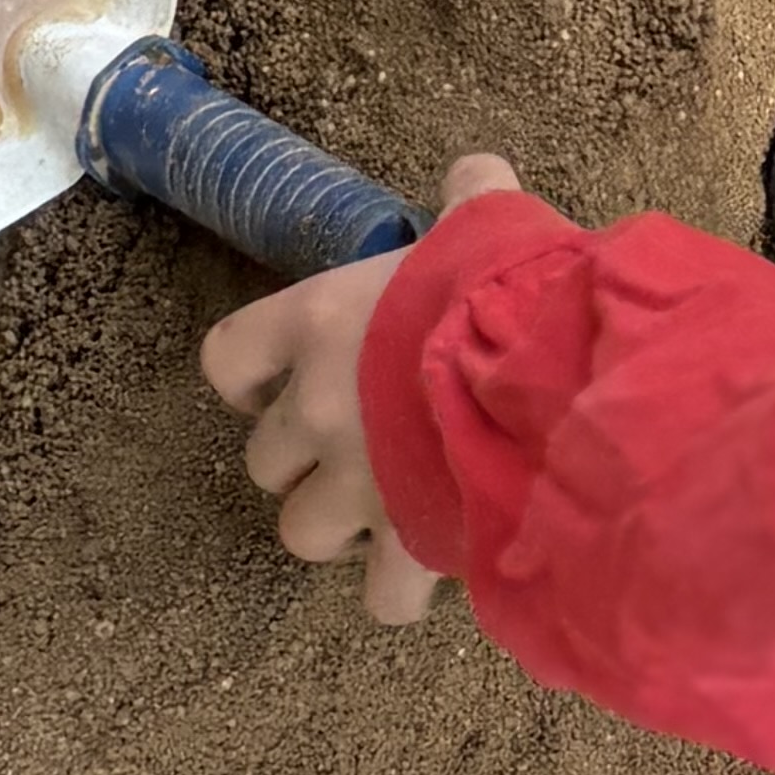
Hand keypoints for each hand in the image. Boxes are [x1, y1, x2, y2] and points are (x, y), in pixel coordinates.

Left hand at [200, 150, 525, 621]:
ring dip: (338, 527)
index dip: (250, 379)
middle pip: (263, 460)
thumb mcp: (485, 223)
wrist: (547, 382)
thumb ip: (472, 197)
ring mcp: (355, 485)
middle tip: (356, 448)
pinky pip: (380, 599)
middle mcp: (319, 408)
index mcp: (318, 323)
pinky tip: (433, 565)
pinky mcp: (405, 546)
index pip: (227, 359)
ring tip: (386, 508)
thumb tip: (476, 174)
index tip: (282, 381)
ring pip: (300, 533)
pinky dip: (400, 591)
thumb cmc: (505, 291)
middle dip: (304, 461)